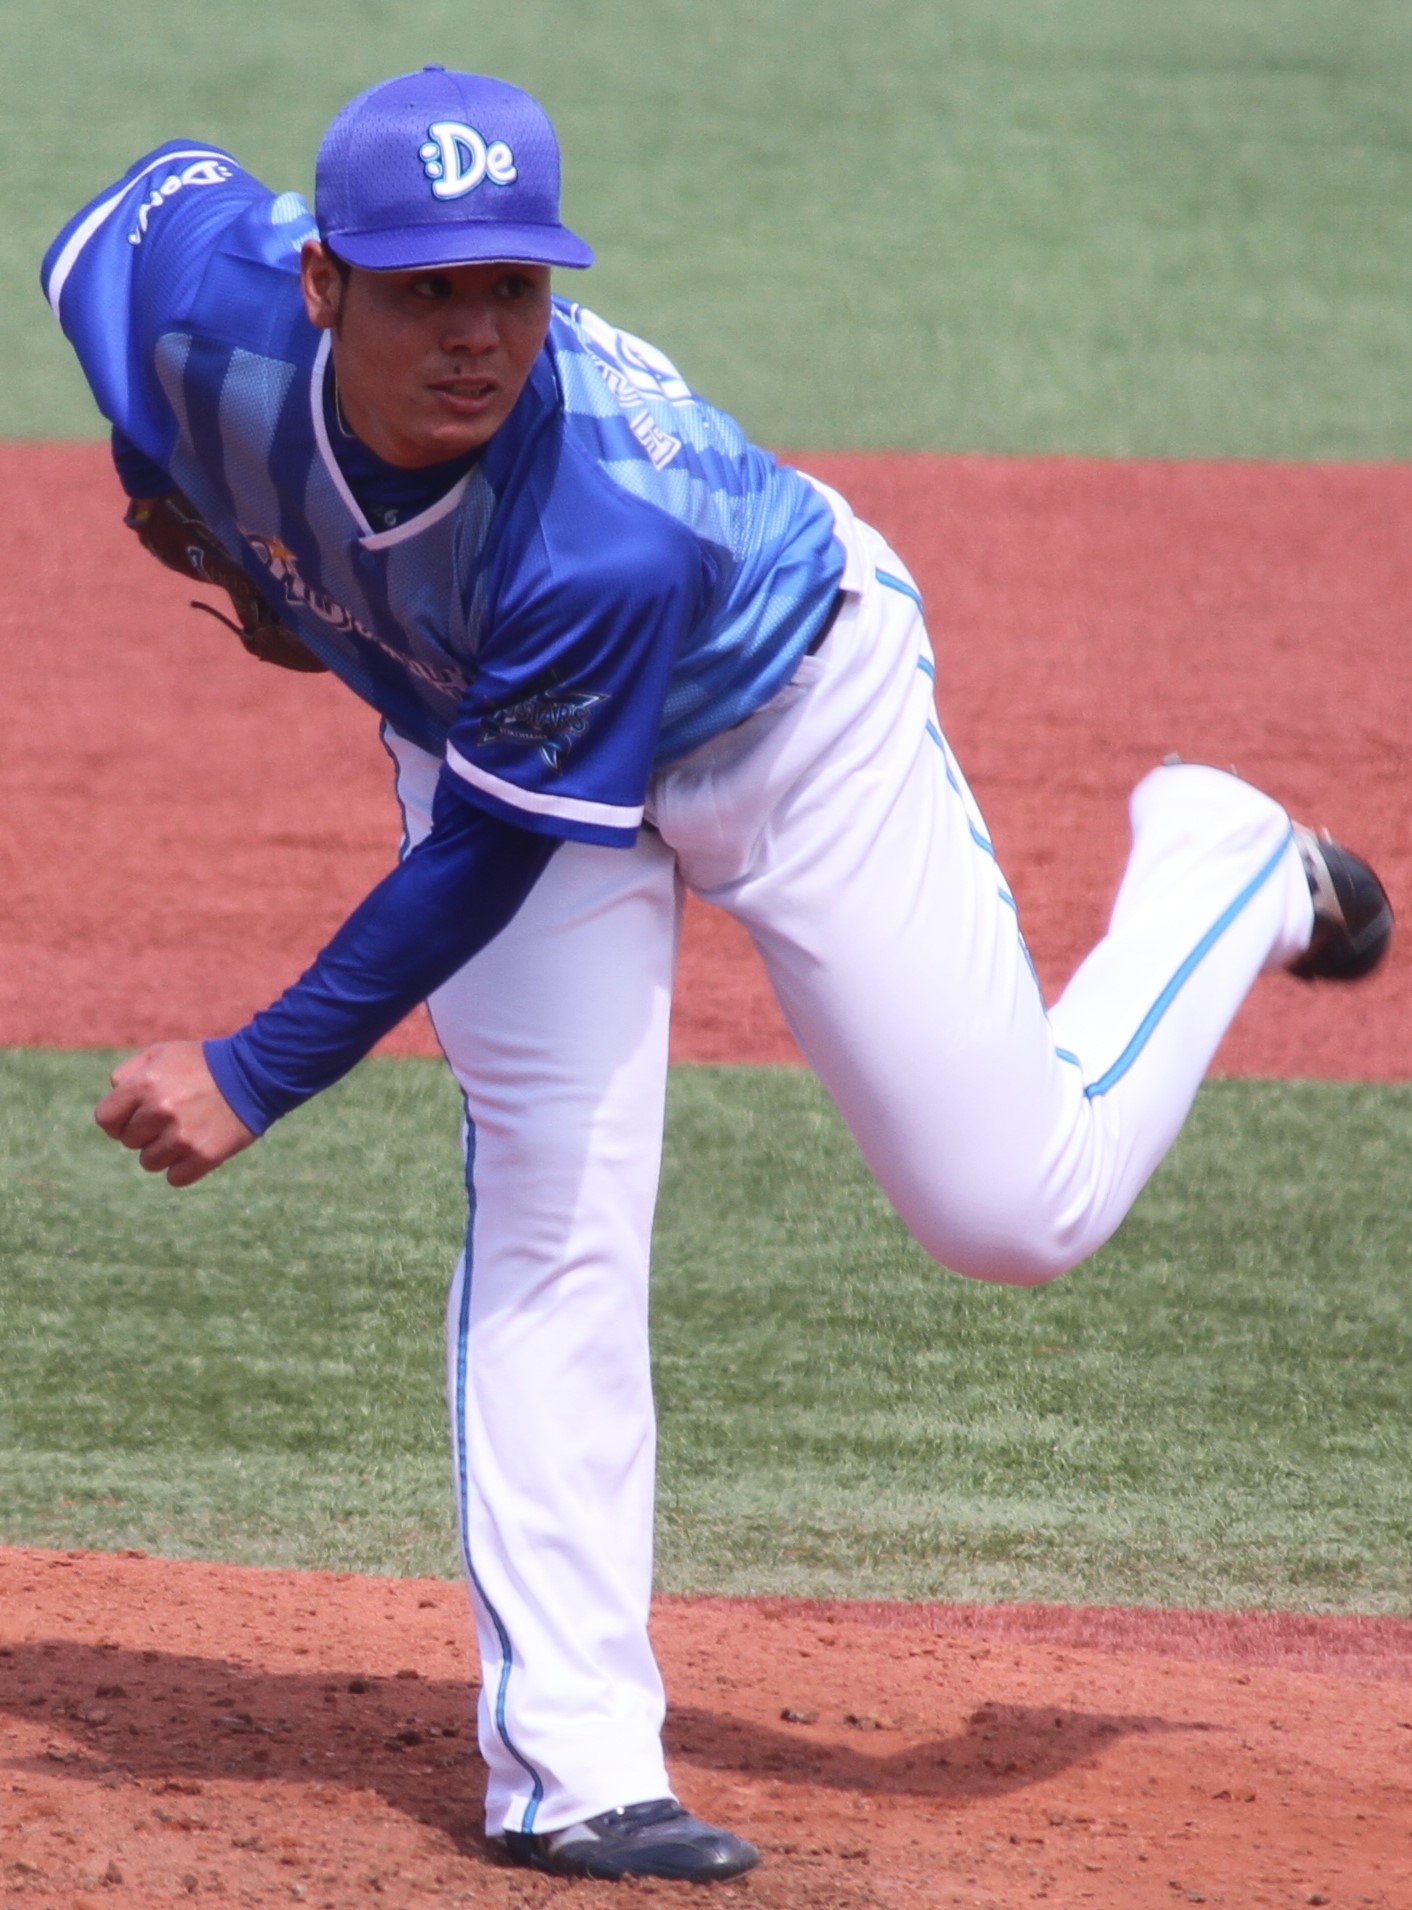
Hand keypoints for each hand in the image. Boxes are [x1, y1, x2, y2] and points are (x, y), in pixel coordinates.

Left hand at [95, 1042, 256, 1186]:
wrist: (255, 1073)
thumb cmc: (204, 1062)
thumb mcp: (163, 1053)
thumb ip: (129, 1072)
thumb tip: (114, 1097)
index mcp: (145, 1085)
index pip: (106, 1120)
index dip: (118, 1120)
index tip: (135, 1117)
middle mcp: (160, 1111)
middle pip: (129, 1142)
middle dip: (145, 1132)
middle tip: (170, 1119)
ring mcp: (182, 1137)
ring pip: (150, 1162)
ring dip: (162, 1152)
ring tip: (184, 1133)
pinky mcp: (204, 1156)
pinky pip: (175, 1177)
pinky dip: (183, 1167)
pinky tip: (196, 1148)